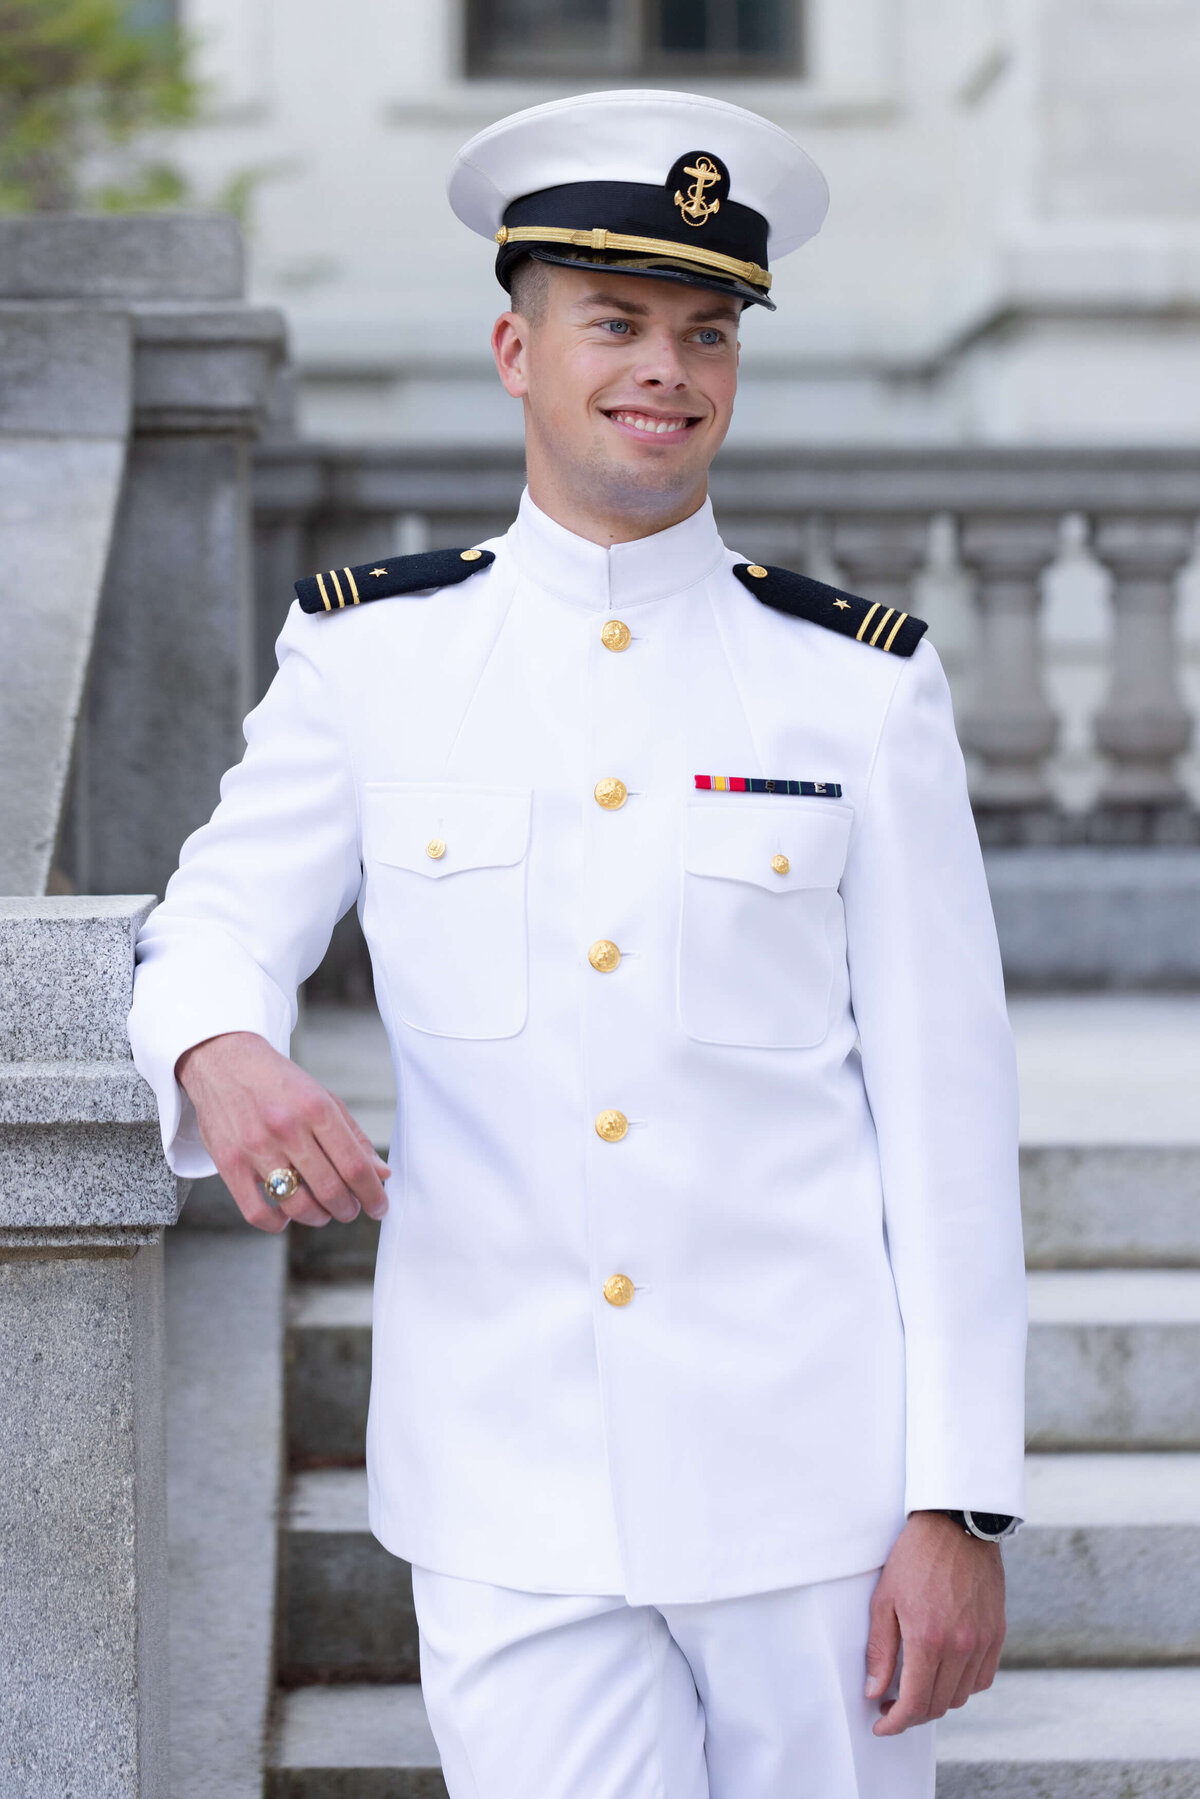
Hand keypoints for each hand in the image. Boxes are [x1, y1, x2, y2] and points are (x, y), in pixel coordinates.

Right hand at [176, 1031, 390, 1233]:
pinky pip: (256, 1212)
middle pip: (329, 1188)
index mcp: (316, 1108)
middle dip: (348, 1209)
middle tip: (351, 1210)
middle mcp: (286, 1128)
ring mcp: (255, 1147)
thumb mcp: (323, 1098)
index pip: (354, 1165)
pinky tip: (286, 1216)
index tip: (379, 1206)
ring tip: (323, 1213)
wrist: (224, 1060)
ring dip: (318, 1218)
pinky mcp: (229, 1163)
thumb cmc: (278, 1082)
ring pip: (296, 1205)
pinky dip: (276, 1223)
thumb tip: (381, 1174)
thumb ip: (353, 1137)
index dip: (372, 1193)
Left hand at [865, 1510, 1005, 1734]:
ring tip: (918, 1687)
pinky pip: (983, 1678)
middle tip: (892, 1705)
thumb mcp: (884, 1599)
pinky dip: (964, 1684)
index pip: (915, 1702)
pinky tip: (946, 1672)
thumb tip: (875, 1690)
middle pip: (939, 1705)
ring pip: (962, 1696)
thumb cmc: (915, 1557)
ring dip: (939, 1700)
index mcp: (929, 1639)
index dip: (896, 1722)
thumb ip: (880, 1650)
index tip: (882, 1724)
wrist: (956, 1525)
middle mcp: (961, 1646)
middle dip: (913, 1714)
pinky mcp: (997, 1633)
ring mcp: (983, 1641)